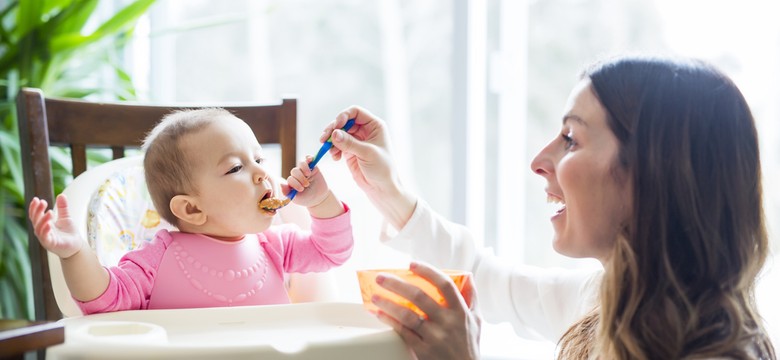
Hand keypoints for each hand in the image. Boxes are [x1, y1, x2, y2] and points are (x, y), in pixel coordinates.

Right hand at [27, 195, 83, 258]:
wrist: (76, 246)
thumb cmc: (68, 233)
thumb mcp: (66, 217)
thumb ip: (63, 208)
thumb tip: (61, 195)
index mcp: (44, 224)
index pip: (35, 215)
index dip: (34, 207)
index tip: (36, 199)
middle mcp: (42, 231)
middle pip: (35, 220)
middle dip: (37, 211)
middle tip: (43, 202)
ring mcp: (45, 238)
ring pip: (39, 229)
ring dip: (43, 220)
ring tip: (50, 211)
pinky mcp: (51, 244)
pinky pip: (45, 238)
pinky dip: (45, 231)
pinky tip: (49, 224)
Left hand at [284, 156, 342, 218]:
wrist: (319, 198)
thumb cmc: (306, 199)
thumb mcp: (296, 199)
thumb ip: (288, 192)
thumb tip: (281, 184)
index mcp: (292, 182)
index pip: (290, 179)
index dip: (295, 183)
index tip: (301, 189)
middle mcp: (297, 175)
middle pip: (295, 171)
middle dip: (300, 178)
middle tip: (306, 185)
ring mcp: (305, 170)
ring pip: (301, 163)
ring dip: (304, 168)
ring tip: (308, 175)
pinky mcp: (313, 167)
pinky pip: (309, 158)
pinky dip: (309, 158)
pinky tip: (310, 160)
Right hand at [323, 106, 415, 228]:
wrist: (382, 188)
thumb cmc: (382, 169)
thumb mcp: (367, 154)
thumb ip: (350, 143)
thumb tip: (333, 133)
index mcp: (374, 125)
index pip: (355, 112)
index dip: (343, 116)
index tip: (335, 126)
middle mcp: (365, 130)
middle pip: (343, 122)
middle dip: (333, 129)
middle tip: (323, 139)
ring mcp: (357, 141)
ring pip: (338, 134)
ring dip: (331, 140)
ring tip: (328, 150)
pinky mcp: (350, 151)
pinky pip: (337, 145)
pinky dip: (333, 149)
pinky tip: (335, 157)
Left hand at [372, 262, 480, 359]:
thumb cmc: (468, 346)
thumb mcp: (476, 320)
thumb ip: (472, 297)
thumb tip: (468, 276)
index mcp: (460, 311)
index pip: (444, 285)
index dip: (428, 272)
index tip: (412, 264)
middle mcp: (447, 322)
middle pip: (420, 297)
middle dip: (397, 284)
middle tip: (381, 277)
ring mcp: (434, 337)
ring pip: (407, 315)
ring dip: (388, 304)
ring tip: (375, 296)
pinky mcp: (423, 350)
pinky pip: (403, 332)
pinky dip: (390, 321)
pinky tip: (380, 314)